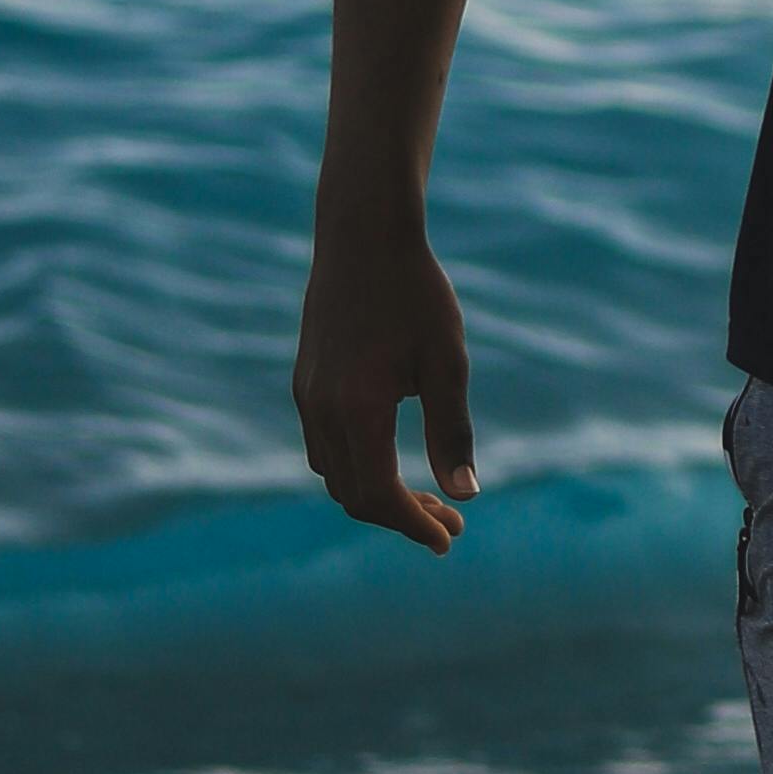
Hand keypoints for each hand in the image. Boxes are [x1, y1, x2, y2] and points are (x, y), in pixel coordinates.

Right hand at [293, 219, 479, 550]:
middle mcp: (321, 409)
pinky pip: (322, 446)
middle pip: (353, 494)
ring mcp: (306, 395)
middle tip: (449, 521)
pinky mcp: (305, 381)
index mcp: (357, 409)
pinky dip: (355, 467)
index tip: (449, 538)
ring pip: (333, 474)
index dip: (413, 524)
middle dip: (400, 516)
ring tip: (425, 493)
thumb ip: (452, 432)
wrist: (364, 235)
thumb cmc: (416, 293)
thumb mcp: (447, 363)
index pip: (379, 495)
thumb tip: (468, 496)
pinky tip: (390, 457)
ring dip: (375, 495)